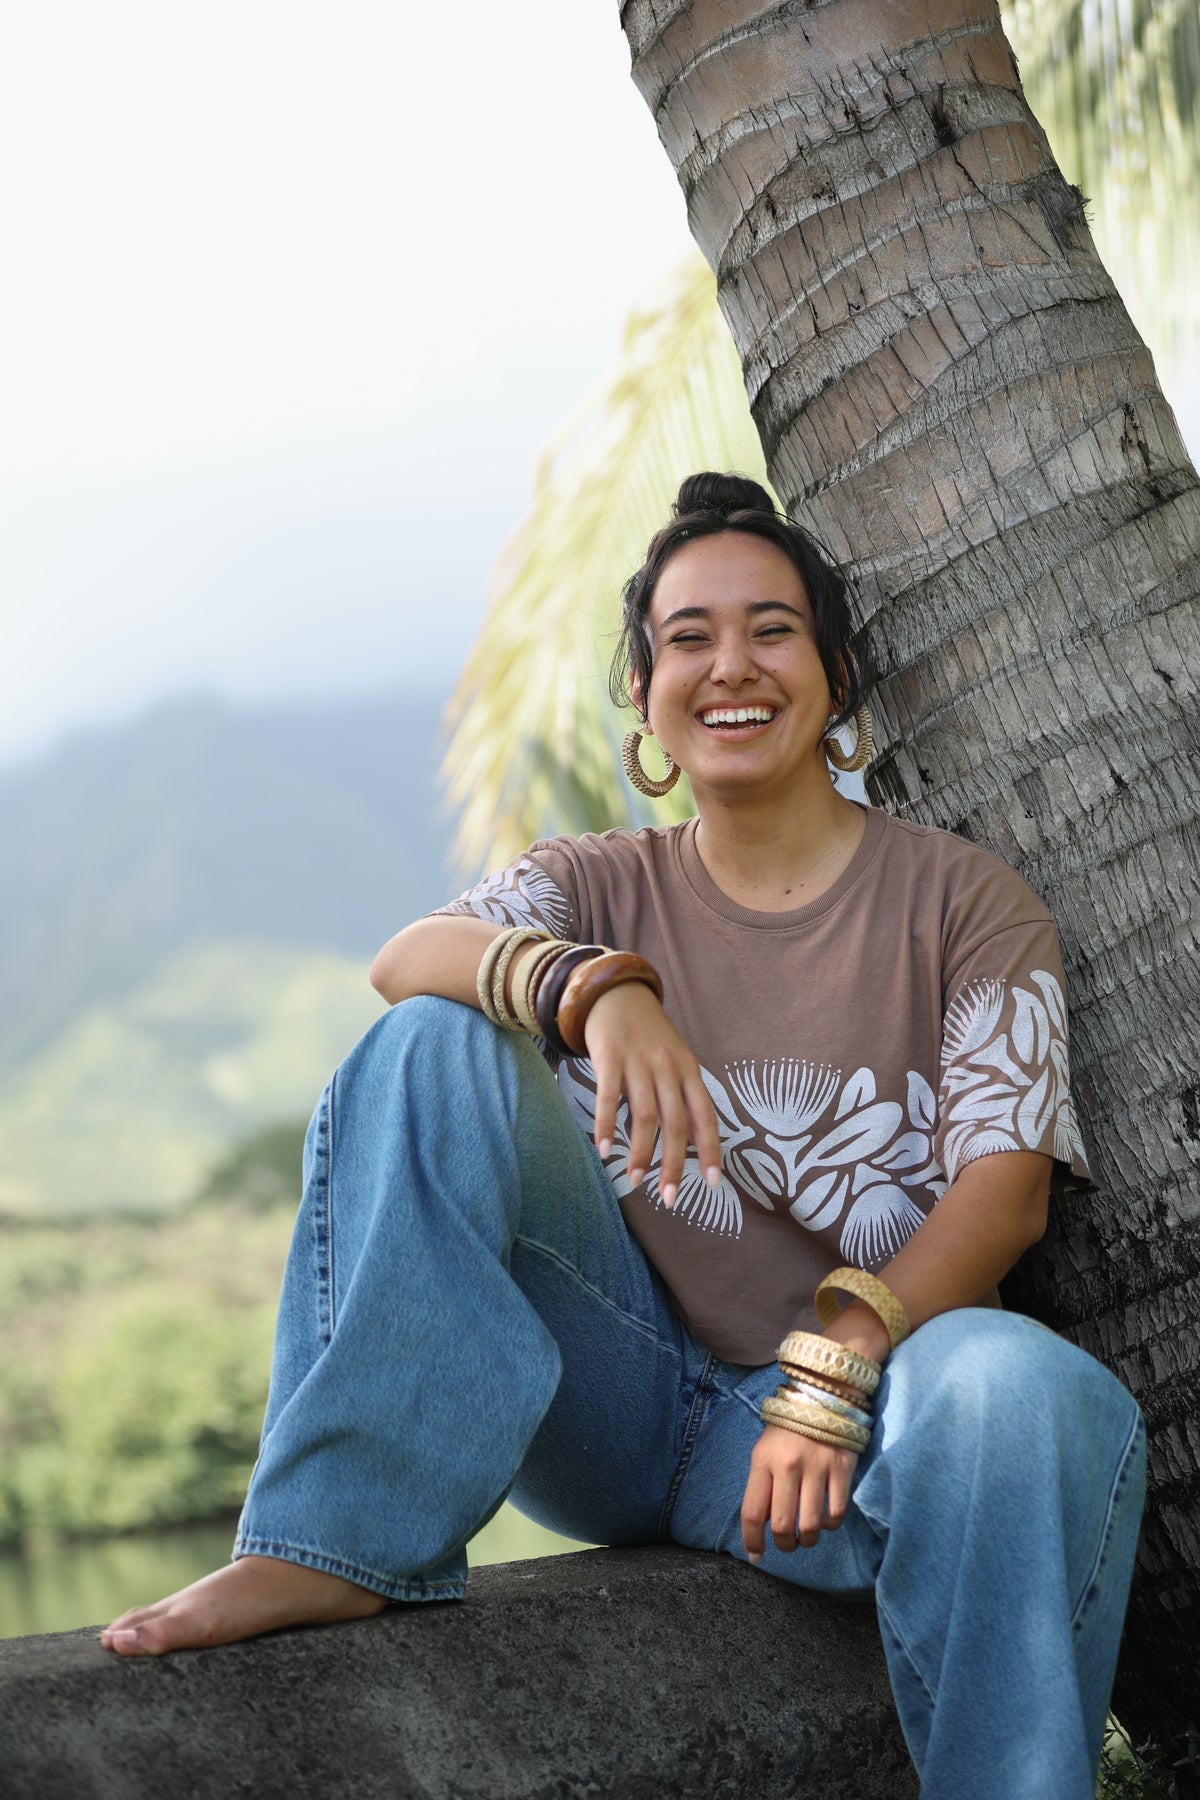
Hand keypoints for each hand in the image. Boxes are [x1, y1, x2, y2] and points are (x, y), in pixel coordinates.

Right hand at [582, 981, 721, 1204]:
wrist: (617, 992)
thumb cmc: (648, 1035)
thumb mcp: (674, 1060)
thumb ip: (681, 1096)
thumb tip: (688, 1143)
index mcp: (689, 1070)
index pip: (705, 1116)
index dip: (710, 1150)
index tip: (712, 1183)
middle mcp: (668, 1067)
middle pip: (676, 1123)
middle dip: (674, 1164)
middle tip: (669, 1197)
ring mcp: (639, 1062)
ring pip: (645, 1116)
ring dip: (640, 1153)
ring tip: (636, 1181)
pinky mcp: (610, 1057)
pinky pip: (609, 1098)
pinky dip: (606, 1127)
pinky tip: (604, 1151)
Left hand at [740, 1423, 857, 1558]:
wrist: (822, 1397)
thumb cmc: (787, 1431)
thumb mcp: (764, 1452)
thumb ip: (762, 1487)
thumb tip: (763, 1527)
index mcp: (763, 1461)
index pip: (752, 1512)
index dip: (752, 1540)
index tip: (756, 1556)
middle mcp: (788, 1465)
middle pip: (782, 1525)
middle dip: (784, 1545)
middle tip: (788, 1545)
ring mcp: (817, 1467)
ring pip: (811, 1525)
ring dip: (808, 1540)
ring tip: (807, 1537)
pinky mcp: (842, 1468)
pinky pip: (836, 1513)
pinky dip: (830, 1526)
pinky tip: (826, 1521)